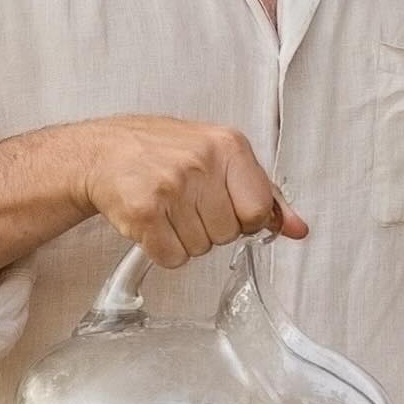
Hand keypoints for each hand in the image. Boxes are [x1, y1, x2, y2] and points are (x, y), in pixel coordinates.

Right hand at [71, 114, 309, 269]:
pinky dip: (162, 249)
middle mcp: (201, 162)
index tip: (222, 205)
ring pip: (200, 249)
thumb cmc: (164, 153)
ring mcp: (171, 186)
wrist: (104, 152)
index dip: (242, 218)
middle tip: (186, 203)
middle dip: (209, 228)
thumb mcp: (219, 158)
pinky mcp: (143, 211)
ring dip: (184, 238)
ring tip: (167, 210)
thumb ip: (263, 194)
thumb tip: (298, 229)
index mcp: (228, 145)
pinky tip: (152, 223)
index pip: (259, 210)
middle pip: (228, 234)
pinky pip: (172, 257)